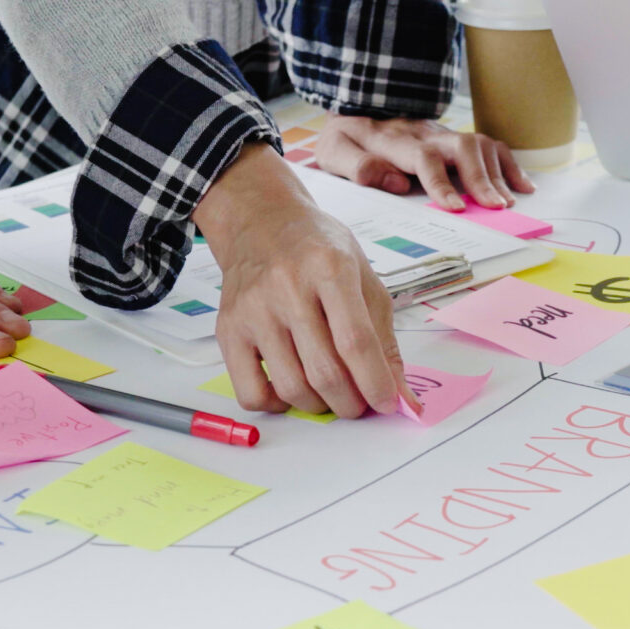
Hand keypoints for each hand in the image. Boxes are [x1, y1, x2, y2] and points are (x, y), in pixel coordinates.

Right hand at [198, 143, 410, 417]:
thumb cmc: (318, 250)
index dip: (376, 382)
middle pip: (324, 371)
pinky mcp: (228, 330)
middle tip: (358, 402)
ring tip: (330, 394)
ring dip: (319, 406)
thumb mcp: (363, 278)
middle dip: (350, 403)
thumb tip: (401, 395)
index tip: (387, 404)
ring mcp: (252, 310)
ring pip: (291, 387)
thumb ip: (384, 338)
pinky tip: (291, 391)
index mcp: (329, 267)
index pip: (355, 341)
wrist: (261, 222)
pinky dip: (277, 406)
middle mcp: (287, 287)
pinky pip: (251, 392)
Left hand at [316, 115, 535, 210]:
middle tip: (496, 207)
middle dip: (482, 177)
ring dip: (498, 173)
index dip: (441, 183)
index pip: (423, 158)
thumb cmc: (345, 135)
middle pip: (462, 147)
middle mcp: (424, 133)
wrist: (354, 103)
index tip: (457, 207)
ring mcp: (442, 133)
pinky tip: (523, 186)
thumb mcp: (333, 150)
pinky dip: (509, 164)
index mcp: (393, 141)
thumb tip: (395, 182)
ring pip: (479, 144)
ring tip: (508, 202)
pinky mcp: (454, 137)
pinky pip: (489, 144)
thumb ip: (357, 165)